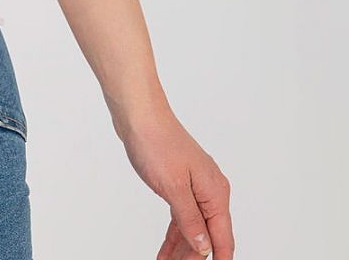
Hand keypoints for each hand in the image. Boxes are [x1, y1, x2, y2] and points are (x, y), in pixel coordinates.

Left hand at [112, 102, 233, 258]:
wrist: (138, 114)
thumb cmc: (157, 142)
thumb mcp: (173, 188)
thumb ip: (190, 221)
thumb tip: (204, 248)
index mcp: (215, 191)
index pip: (222, 239)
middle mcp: (210, 189)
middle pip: (208, 236)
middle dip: (194, 257)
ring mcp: (195, 185)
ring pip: (193, 228)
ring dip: (182, 249)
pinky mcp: (180, 182)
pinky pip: (182, 216)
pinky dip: (174, 234)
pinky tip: (165, 250)